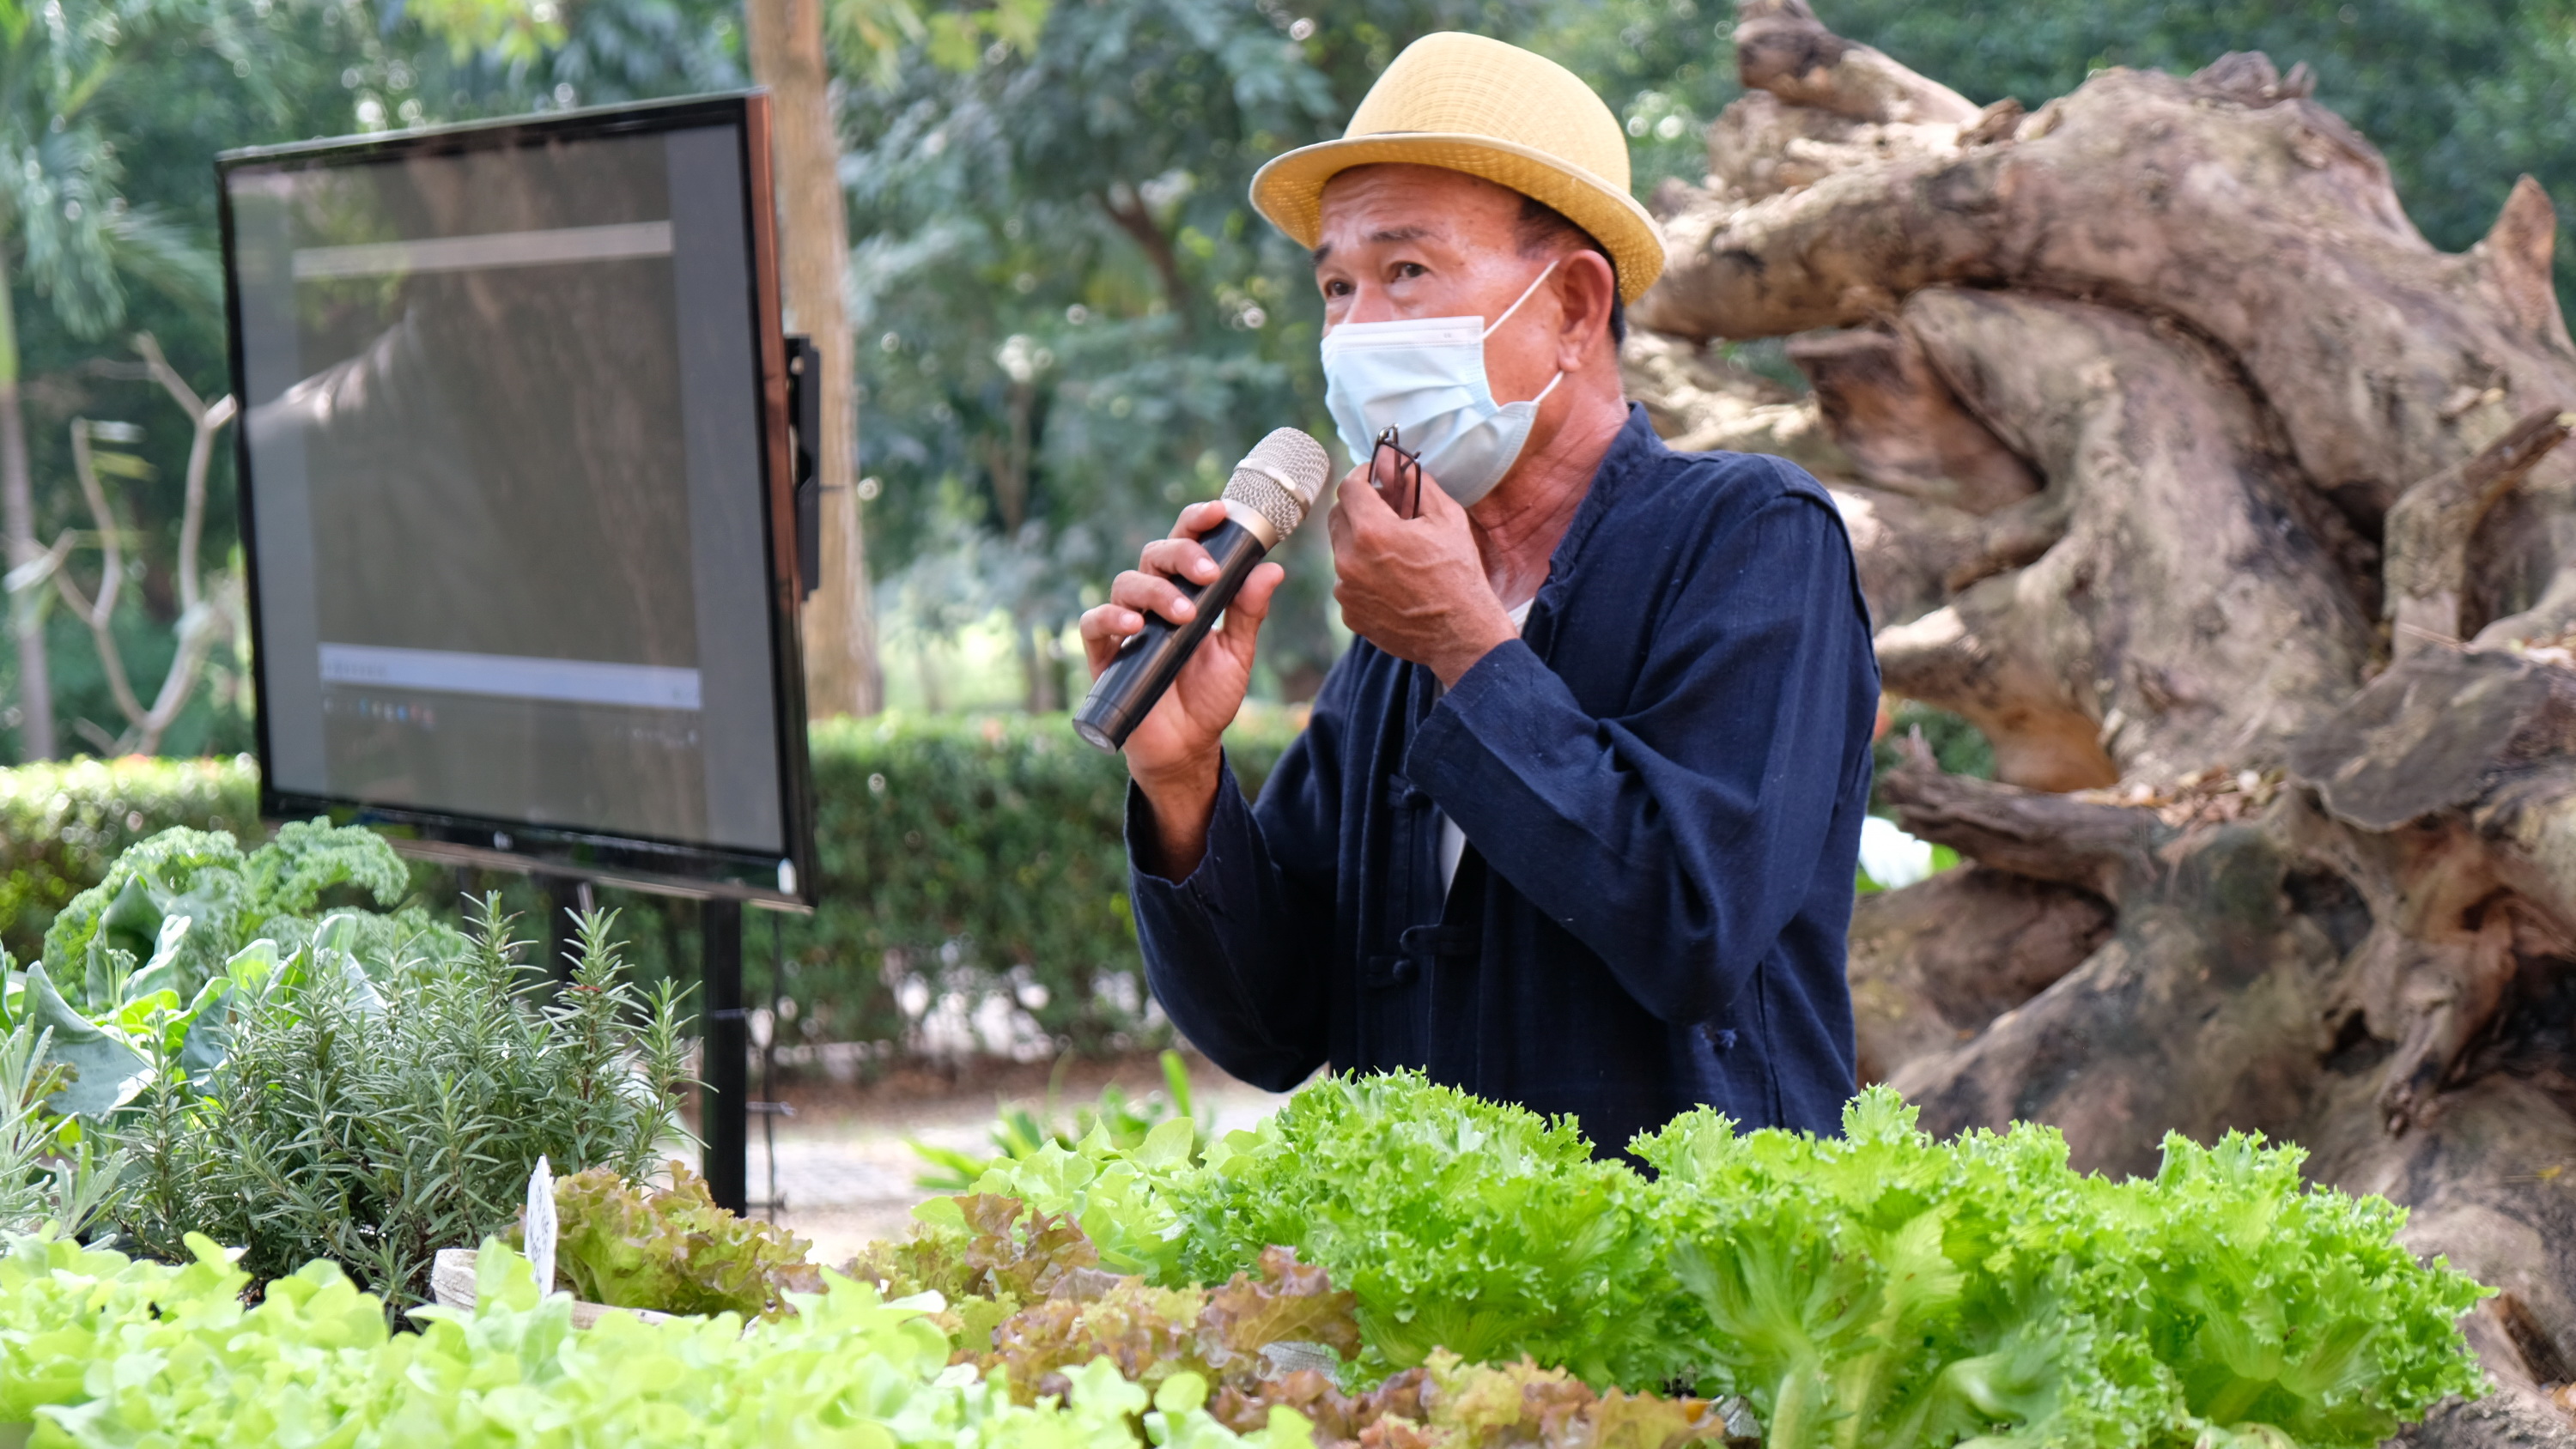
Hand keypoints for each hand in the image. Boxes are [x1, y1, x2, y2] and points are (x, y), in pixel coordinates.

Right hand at [1078, 500, 1285, 871]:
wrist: (1186, 748)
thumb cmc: (1209, 697)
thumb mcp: (1238, 654)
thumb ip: (1248, 612)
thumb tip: (1271, 568)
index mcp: (1186, 591)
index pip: (1187, 542)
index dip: (1199, 520)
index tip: (1221, 510)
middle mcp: (1153, 600)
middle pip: (1156, 554)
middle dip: (1183, 555)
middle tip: (1209, 574)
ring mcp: (1127, 625)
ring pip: (1127, 583)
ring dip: (1156, 591)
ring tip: (1184, 614)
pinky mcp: (1105, 654)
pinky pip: (1094, 623)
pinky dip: (1111, 617)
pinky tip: (1135, 626)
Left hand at [1327, 458, 1517, 686]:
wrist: (1462, 634)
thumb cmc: (1459, 573)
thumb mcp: (1446, 518)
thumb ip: (1415, 484)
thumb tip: (1394, 462)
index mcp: (1372, 531)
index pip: (1348, 487)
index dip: (1362, 476)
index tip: (1375, 478)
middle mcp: (1349, 560)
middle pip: (1338, 516)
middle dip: (1359, 508)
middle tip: (1388, 513)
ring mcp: (1346, 590)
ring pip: (1341, 550)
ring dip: (1361, 543)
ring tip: (1396, 554)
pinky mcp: (1349, 613)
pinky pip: (1347, 581)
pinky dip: (1363, 575)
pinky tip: (1393, 581)